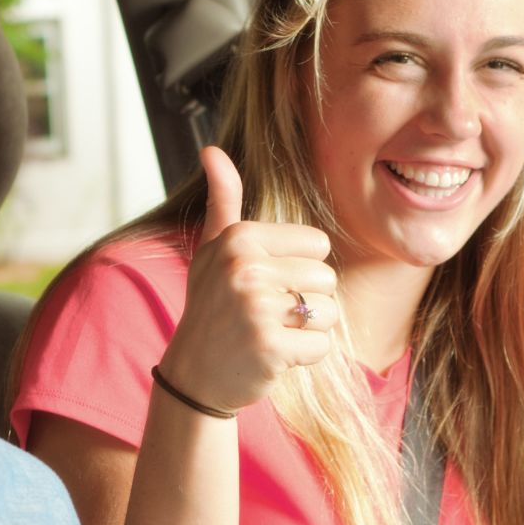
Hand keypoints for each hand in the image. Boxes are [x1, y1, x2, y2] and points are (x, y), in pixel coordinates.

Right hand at [156, 146, 338, 414]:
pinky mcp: (269, 346)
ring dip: (308, 330)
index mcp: (239, 238)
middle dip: (307, 302)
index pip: (318, 245)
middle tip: (268, 315)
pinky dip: (304, 358)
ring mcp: (256, 307)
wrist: (194, 374)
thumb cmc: (212, 306)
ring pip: (328, 313)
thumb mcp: (213, 249)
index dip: (300, 269)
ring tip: (272, 333)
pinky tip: (273, 356)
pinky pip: (321, 347)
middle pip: (327, 278)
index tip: (265, 285)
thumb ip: (223, 200)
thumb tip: (212, 150)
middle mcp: (245, 267)